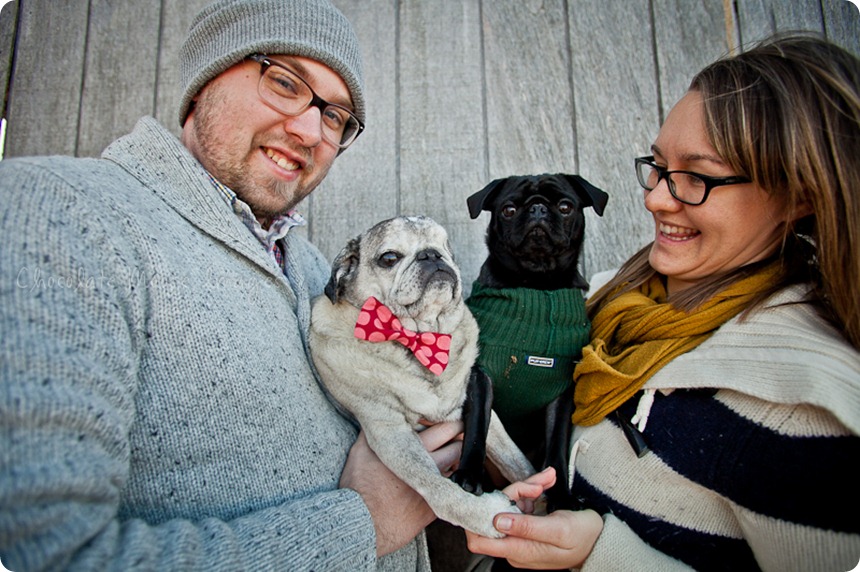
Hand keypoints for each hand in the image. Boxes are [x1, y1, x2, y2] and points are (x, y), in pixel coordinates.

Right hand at [340, 422, 463, 556]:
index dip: (451, 422)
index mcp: (414, 448)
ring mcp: (435, 488)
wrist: (362, 523)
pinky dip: (448, 483)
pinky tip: (439, 480)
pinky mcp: (435, 507)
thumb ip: (376, 429)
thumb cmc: (360, 486)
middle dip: (460, 440)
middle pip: (459, 447)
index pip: (446, 428)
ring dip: (456, 462)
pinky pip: (450, 492)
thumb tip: (381, 413)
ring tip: (449, 458)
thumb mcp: (362, 450)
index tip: (450, 420)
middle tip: (458, 436)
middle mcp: (430, 467)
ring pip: (458, 470)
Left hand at [465, 468, 603, 569]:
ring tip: (546, 480)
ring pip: (509, 505)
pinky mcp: (526, 525)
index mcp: (519, 550)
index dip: (477, 520)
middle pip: (495, 515)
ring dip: (526, 488)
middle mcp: (515, 545)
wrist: (600, 540)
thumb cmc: (584, 538)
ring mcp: (520, 535)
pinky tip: (545, 484)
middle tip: (535, 485)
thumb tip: (498, 521)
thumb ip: (529, 527)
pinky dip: (532, 491)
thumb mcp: (560, 530)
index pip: (479, 540)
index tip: (490, 498)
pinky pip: (520, 504)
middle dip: (513, 492)